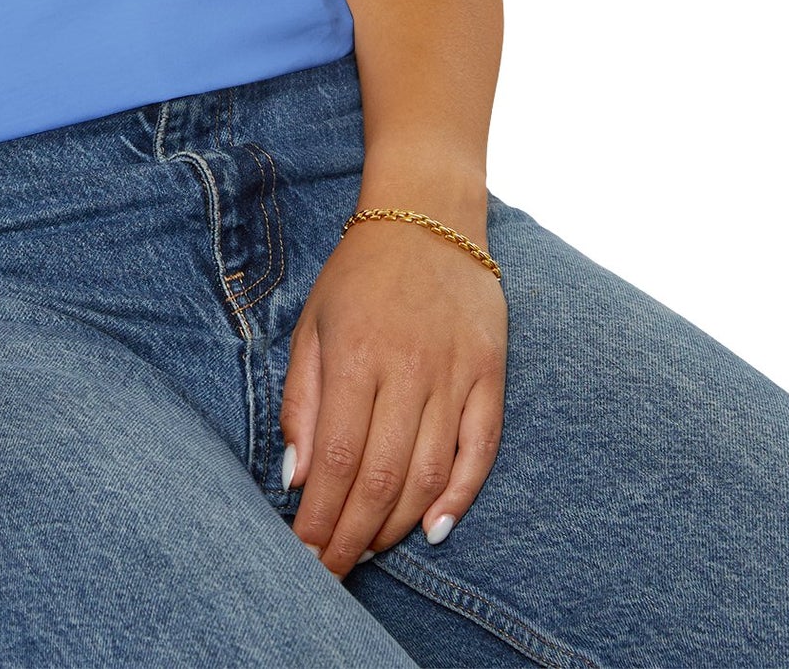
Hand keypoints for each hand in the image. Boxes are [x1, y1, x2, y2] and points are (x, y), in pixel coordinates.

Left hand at [279, 213, 507, 575]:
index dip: (321, 516)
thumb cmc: (359, 275)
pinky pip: (480, 450)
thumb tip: (297, 476)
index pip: (337, 459)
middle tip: (333, 571)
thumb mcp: (312, 325)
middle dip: (353, 535)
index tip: (304, 553)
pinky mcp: (491, 374)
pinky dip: (460, 496)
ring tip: (370, 550)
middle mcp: (408, 369)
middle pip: (381, 477)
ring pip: (429, 473)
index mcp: (355, 355)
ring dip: (397, 524)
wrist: (427, 216)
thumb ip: (302, 401)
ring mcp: (454, 373)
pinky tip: (434, 528)